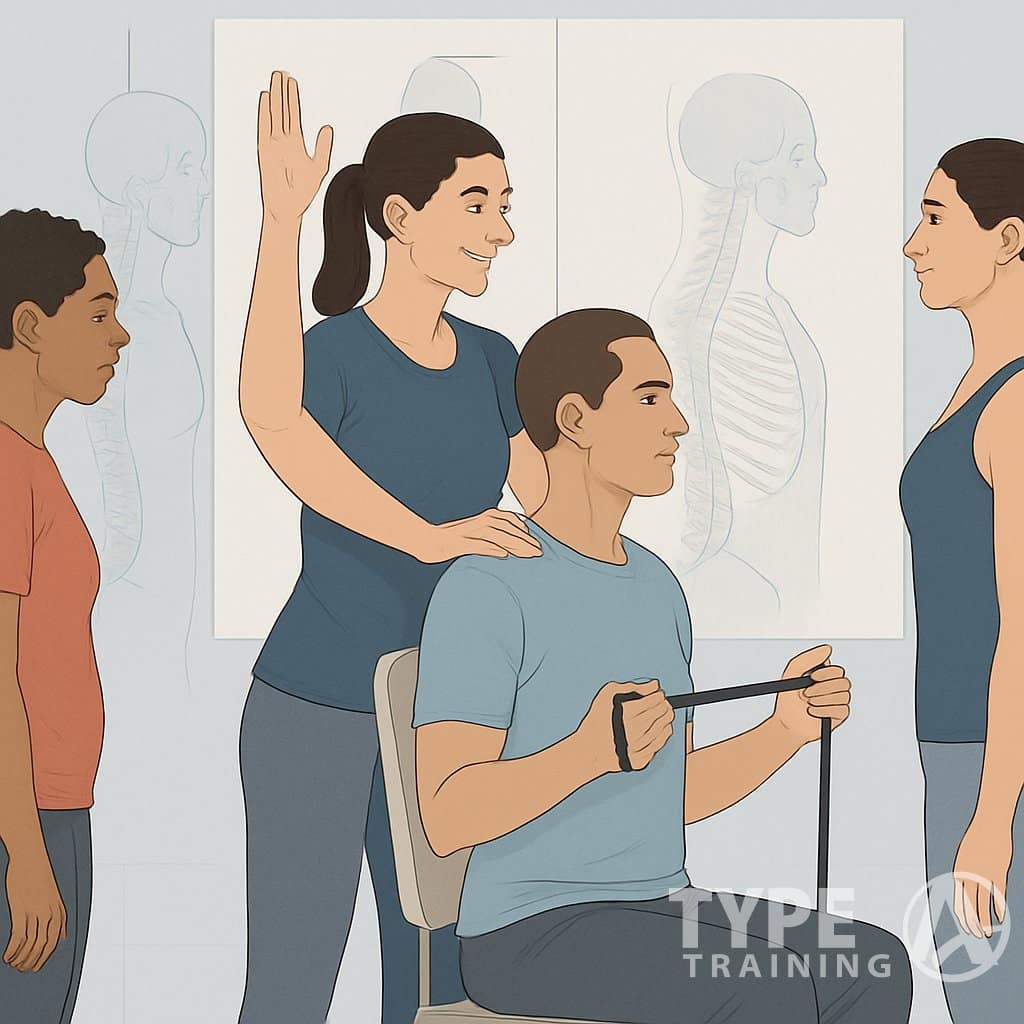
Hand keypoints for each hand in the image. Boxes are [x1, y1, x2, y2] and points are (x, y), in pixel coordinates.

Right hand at [2, 851, 66, 971]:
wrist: (30, 856)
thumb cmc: (40, 876)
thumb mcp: (55, 897)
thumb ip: (60, 917)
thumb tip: (63, 936)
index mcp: (59, 910)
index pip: (55, 942)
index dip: (44, 957)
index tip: (36, 966)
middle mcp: (50, 913)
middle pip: (43, 946)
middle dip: (33, 962)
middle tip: (23, 969)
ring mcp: (36, 912)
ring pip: (31, 944)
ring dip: (21, 958)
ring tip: (13, 963)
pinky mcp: (21, 910)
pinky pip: (18, 937)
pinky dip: (13, 951)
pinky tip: (7, 956)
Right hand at [257, 70, 332, 224]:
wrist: (289, 208)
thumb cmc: (303, 192)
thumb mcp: (319, 166)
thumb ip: (323, 146)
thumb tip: (327, 126)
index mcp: (296, 143)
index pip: (294, 114)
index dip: (293, 97)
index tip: (292, 81)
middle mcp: (283, 140)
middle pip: (283, 109)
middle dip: (283, 91)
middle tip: (282, 71)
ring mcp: (273, 143)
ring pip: (274, 114)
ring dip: (275, 96)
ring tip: (275, 78)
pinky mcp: (264, 150)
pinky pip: (264, 126)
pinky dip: (265, 112)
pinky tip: (266, 97)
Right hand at [416, 509, 542, 562]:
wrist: (423, 540)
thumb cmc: (448, 540)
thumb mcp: (470, 536)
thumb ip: (487, 538)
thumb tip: (504, 547)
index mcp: (481, 519)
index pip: (508, 520)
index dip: (523, 530)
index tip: (536, 542)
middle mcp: (477, 523)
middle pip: (506, 529)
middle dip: (525, 540)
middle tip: (539, 552)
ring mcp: (467, 532)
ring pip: (496, 536)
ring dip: (514, 544)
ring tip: (528, 554)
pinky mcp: (458, 542)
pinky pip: (478, 545)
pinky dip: (491, 549)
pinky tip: (504, 554)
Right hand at [576, 679, 674, 774]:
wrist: (587, 749)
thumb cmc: (597, 720)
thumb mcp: (608, 694)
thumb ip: (632, 686)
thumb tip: (654, 685)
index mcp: (626, 713)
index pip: (654, 700)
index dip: (659, 695)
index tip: (659, 694)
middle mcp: (633, 730)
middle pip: (660, 713)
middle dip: (664, 704)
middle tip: (663, 702)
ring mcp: (637, 746)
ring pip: (662, 728)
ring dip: (666, 718)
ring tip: (665, 712)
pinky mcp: (639, 759)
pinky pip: (659, 744)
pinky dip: (664, 734)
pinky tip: (664, 727)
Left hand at [772, 644, 850, 746]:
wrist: (786, 722)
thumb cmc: (788, 697)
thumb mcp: (792, 673)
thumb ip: (808, 658)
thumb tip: (828, 648)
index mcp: (826, 675)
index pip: (837, 670)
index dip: (826, 673)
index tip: (811, 677)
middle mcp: (835, 686)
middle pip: (844, 682)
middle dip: (823, 688)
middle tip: (806, 694)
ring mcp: (840, 701)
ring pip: (844, 696)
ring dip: (821, 700)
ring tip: (807, 704)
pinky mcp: (841, 715)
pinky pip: (841, 710)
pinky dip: (823, 711)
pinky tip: (812, 712)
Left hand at [952, 816, 1011, 937]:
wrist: (989, 824)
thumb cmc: (977, 840)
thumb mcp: (966, 858)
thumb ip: (966, 875)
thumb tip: (968, 891)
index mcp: (959, 873)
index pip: (958, 903)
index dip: (963, 919)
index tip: (968, 929)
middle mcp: (969, 876)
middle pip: (969, 907)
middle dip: (973, 924)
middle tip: (978, 936)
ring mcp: (983, 875)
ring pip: (983, 905)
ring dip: (985, 921)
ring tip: (987, 933)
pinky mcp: (998, 873)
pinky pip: (998, 895)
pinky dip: (998, 908)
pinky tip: (1000, 918)